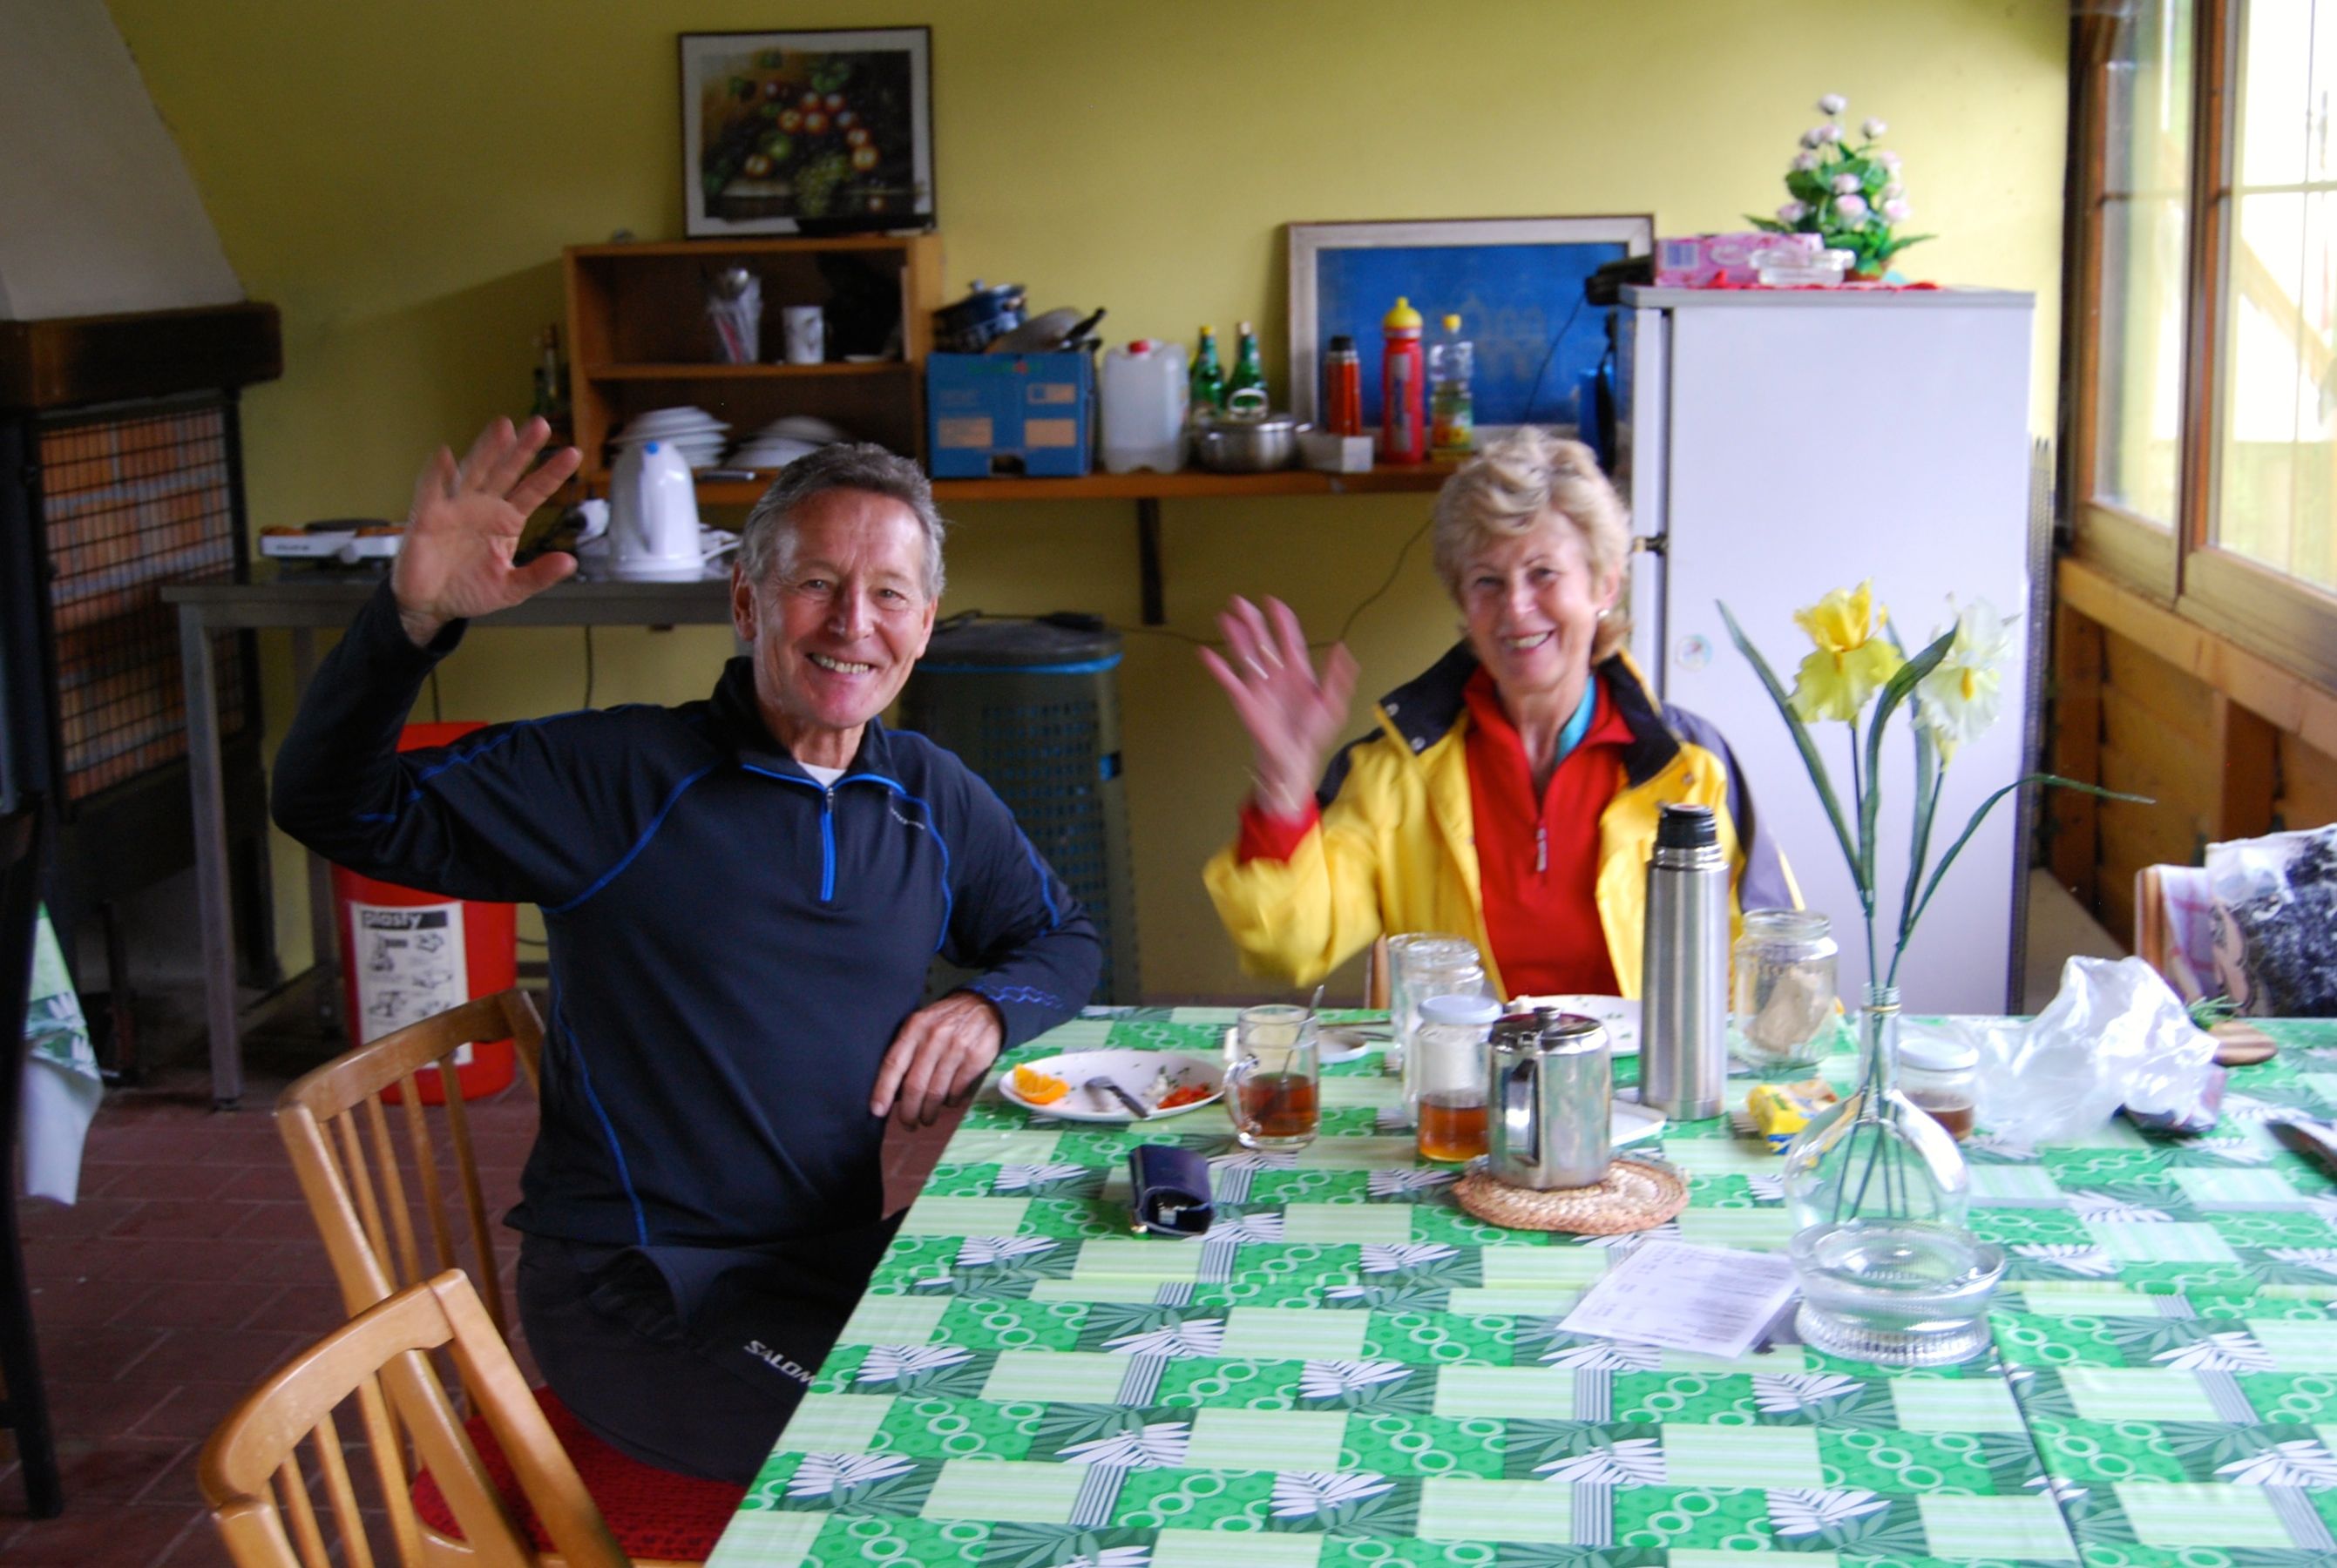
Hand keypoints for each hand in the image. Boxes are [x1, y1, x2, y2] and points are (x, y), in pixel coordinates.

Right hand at [390, 417, 582, 645]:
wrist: (431, 604)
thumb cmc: (470, 590)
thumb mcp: (511, 589)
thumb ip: (539, 575)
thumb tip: (570, 562)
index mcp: (507, 521)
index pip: (534, 491)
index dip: (551, 473)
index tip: (574, 454)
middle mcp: (484, 507)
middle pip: (507, 472)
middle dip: (523, 449)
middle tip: (541, 425)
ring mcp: (456, 508)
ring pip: (474, 473)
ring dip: (487, 450)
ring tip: (503, 428)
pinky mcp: (427, 517)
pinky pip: (431, 491)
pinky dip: (436, 474)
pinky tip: (444, 456)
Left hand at [871, 992, 1003, 1126]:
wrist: (984, 1006)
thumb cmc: (945, 1021)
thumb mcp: (922, 1025)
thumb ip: (907, 1050)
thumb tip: (893, 1091)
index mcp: (915, 1028)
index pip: (894, 1063)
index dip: (883, 1090)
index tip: (878, 1111)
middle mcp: (935, 1036)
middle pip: (915, 1084)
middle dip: (909, 1112)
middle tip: (908, 1124)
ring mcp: (957, 1047)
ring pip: (936, 1092)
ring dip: (929, 1112)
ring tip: (927, 1118)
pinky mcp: (976, 1058)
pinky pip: (957, 1090)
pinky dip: (950, 1102)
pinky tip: (948, 1101)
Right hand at [1197, 595, 1359, 817]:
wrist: (1292, 759)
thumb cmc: (1312, 734)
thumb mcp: (1332, 705)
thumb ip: (1338, 677)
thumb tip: (1341, 648)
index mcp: (1298, 672)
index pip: (1289, 639)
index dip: (1282, 620)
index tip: (1273, 602)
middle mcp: (1276, 674)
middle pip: (1262, 641)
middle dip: (1252, 621)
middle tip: (1240, 601)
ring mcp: (1258, 686)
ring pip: (1244, 654)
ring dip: (1234, 636)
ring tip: (1224, 618)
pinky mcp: (1244, 700)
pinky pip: (1228, 680)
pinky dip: (1217, 667)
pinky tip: (1207, 653)